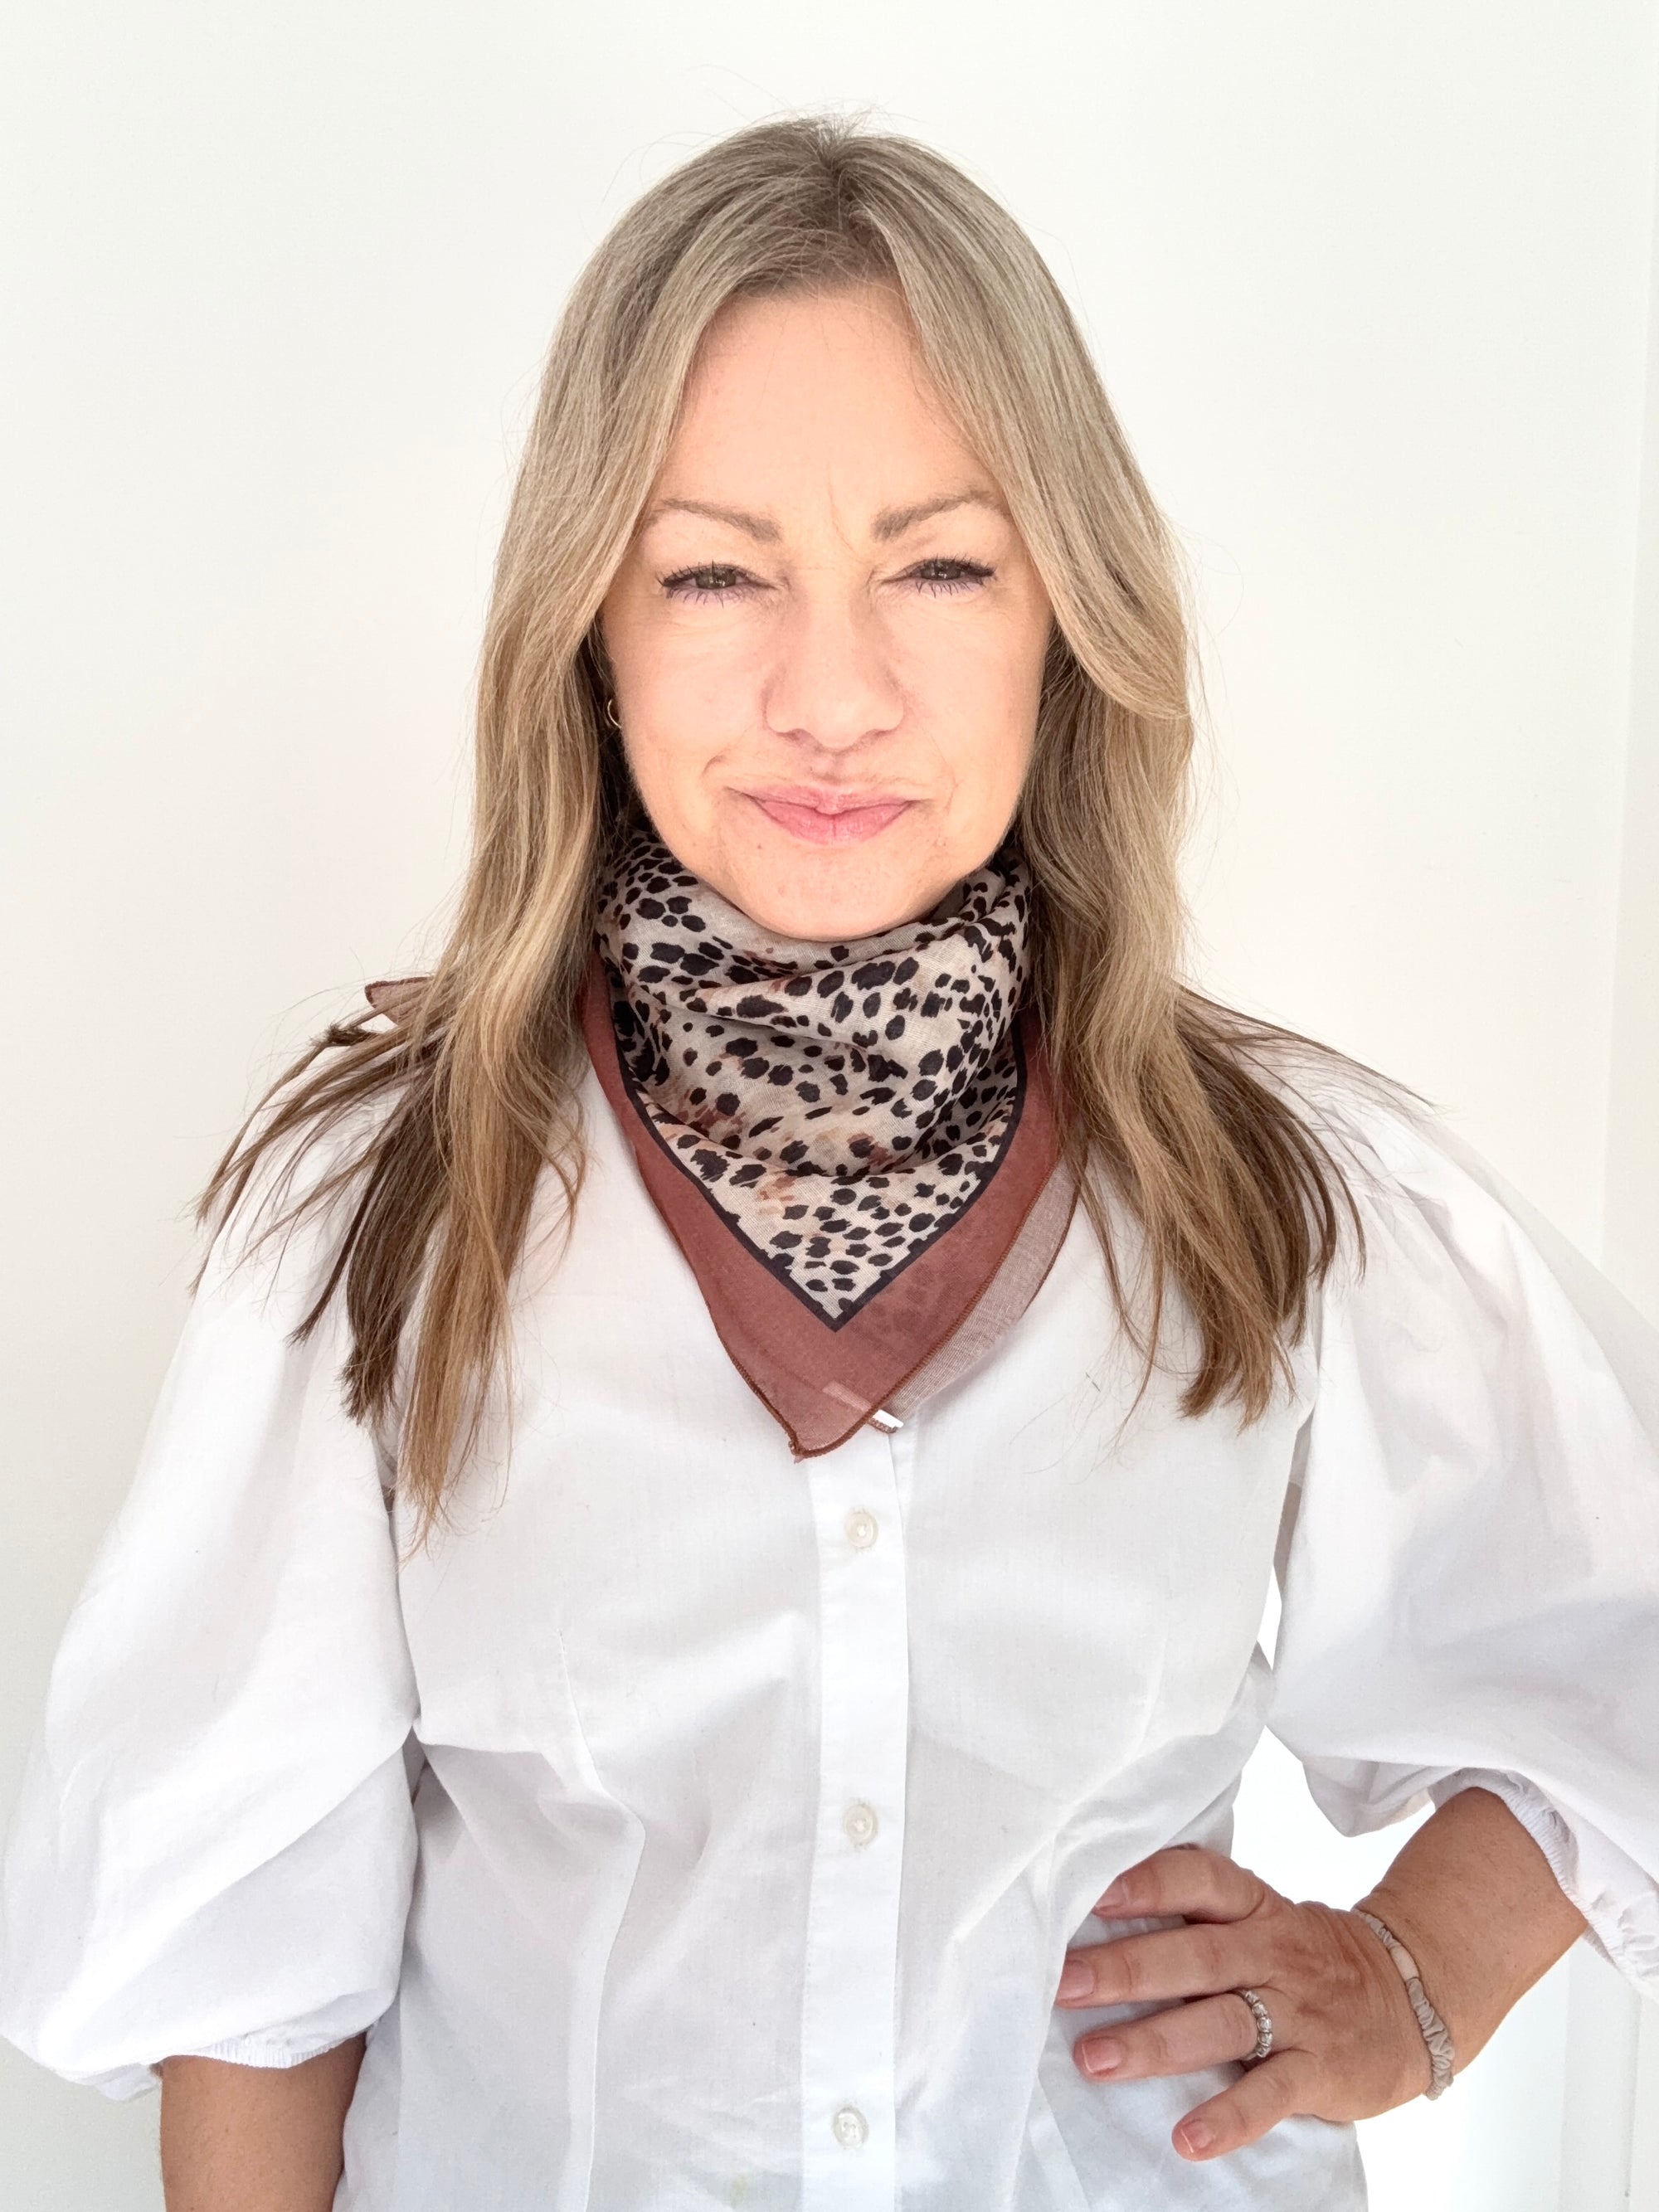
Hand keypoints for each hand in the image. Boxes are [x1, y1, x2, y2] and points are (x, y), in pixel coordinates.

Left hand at [1054, 1846, 1429, 2161]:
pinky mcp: (1319, 2069)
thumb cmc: (1304, 1956)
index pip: (1198, 1879)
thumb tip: (1094, 1918)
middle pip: (1196, 1956)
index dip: (1148, 1883)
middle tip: (1063, 1984)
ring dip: (1156, 2043)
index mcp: (1251, 1905)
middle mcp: (1271, 1951)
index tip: (1093, 1893)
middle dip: (1126, 1969)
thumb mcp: (1258, 1918)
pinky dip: (1230, 2118)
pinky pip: (1271, 2094)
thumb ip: (1194, 1918)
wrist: (1410, 1996)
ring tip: (1095, 2059)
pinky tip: (1188, 2140)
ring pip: (1223, 2023)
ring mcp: (1297, 2011)